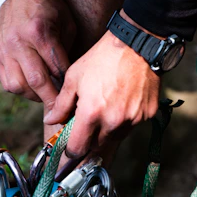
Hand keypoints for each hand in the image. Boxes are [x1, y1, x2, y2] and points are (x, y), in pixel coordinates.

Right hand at [0, 0, 75, 107]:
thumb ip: (65, 52)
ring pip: (18, 86)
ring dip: (34, 97)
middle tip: (59, 111)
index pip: (56, 68)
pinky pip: (7, 83)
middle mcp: (18, 42)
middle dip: (50, 99)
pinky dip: (21, 90)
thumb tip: (67, 83)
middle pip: (36, 80)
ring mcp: (4, 50)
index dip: (65, 86)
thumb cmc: (49, 10)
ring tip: (44, 98)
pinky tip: (31, 89)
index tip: (72, 99)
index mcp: (39, 32)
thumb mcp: (66, 24)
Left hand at [44, 28, 160, 166]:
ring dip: (106, 131)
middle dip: (89, 139)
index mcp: (91, 114)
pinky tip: (120, 104)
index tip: (70, 147)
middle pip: (96, 146)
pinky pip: (130, 127)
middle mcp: (112, 121)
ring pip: (114, 138)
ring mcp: (132, 119)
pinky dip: (123, 121)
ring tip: (104, 109)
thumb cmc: (101, 59)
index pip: (78, 149)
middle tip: (86, 123)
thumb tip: (50, 120)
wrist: (137, 45)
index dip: (71, 151)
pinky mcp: (147, 115)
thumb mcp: (73, 78)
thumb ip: (61, 104)